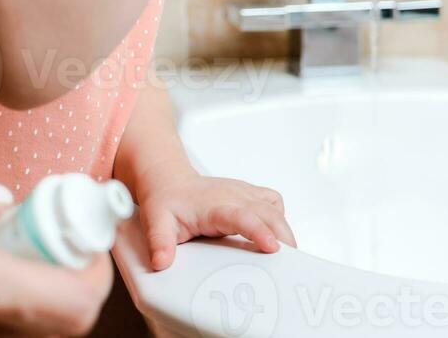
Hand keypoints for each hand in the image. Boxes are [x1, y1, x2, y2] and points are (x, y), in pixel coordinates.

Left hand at [134, 163, 296, 271]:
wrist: (168, 180)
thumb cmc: (165, 201)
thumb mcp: (156, 222)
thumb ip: (160, 243)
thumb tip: (162, 262)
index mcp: (214, 205)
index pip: (242, 216)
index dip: (259, 231)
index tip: (272, 247)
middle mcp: (232, 195)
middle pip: (267, 212)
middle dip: (283, 236)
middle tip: (290, 265)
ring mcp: (242, 193)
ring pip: (274, 207)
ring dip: (284, 229)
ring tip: (288, 256)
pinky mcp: (248, 194)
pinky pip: (273, 202)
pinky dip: (279, 218)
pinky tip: (275, 235)